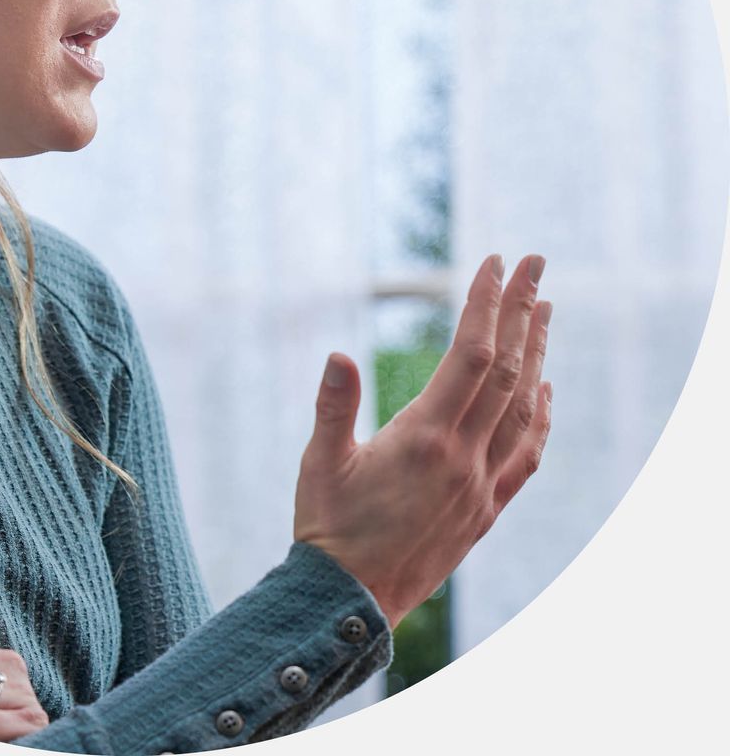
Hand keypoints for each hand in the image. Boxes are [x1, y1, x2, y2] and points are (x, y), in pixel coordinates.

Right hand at [294, 253, 552, 629]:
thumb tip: (339, 354)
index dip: (484, 305)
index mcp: (425, 439)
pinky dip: (542, 416)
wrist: (351, 602)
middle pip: (507, 371)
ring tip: (545, 309)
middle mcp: (464, 458)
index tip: (492, 262)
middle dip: (521, 310)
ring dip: (538, 354)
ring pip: (525, 408)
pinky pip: (527, 456)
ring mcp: (481, 485)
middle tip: (534, 262)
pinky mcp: (485, 510)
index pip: (470, 356)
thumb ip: (332, 407)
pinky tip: (545, 390)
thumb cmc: (327, 528)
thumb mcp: (319, 462)